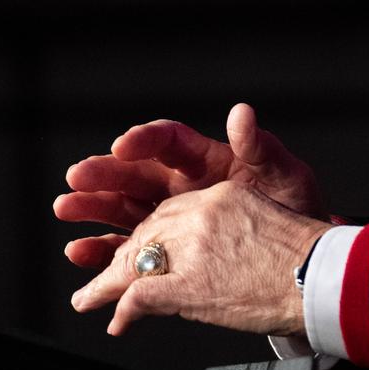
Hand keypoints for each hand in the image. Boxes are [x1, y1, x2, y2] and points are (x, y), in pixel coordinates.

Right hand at [55, 102, 326, 269]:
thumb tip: (242, 112)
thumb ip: (261, 147)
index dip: (145, 139)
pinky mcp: (167, 250)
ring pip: (124, 207)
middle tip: (78, 176)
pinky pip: (130, 248)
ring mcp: (173, 217)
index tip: (123, 144)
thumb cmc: (294, 208)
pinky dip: (105, 250)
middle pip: (137, 173)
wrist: (301, 257)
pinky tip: (81, 250)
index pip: (171, 142)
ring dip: (94, 208)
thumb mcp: (285, 175)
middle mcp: (184, 185)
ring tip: (67, 208)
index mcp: (209, 160)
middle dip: (106, 173)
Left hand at [69, 181, 328, 336]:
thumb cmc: (305, 252)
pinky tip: (116, 319)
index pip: (171, 211)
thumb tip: (220, 240)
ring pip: (136, 259)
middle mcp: (203, 215)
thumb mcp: (267, 214)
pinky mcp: (189, 284)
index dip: (149, 232)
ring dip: (107, 281)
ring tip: (90, 297)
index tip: (139, 246)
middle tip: (105, 274)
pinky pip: (142, 294)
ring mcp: (194, 249)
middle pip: (148, 231)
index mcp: (223, 196)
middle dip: (122, 254)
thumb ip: (233, 219)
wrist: (319, 276)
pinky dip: (122, 308)